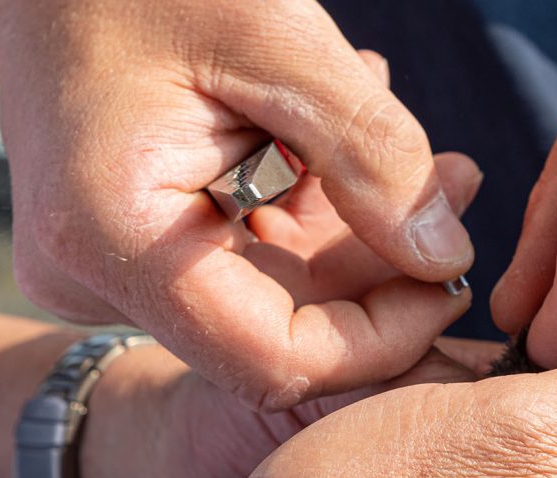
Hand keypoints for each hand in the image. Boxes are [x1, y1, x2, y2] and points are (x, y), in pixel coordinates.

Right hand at [0, 0, 476, 408]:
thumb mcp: (276, 40)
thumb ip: (371, 153)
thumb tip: (445, 257)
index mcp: (111, 235)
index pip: (272, 358)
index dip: (379, 339)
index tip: (448, 277)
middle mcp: (97, 277)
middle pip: (281, 333)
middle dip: (383, 271)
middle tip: (459, 182)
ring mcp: (110, 271)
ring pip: (275, 299)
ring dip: (360, 234)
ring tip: (428, 155)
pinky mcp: (134, 253)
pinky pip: (248, 263)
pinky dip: (314, 214)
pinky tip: (346, 145)